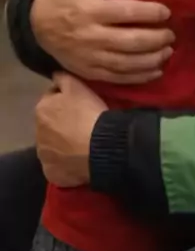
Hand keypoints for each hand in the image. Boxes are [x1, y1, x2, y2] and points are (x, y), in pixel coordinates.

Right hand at [31, 0, 174, 83]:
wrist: (36, 25)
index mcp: (91, 11)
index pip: (126, 12)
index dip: (150, 12)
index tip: (166, 12)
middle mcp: (92, 36)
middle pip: (131, 41)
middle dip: (156, 39)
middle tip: (171, 34)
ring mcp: (90, 57)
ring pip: (127, 63)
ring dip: (152, 59)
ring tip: (168, 52)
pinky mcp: (89, 72)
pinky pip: (117, 78)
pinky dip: (139, 77)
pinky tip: (155, 71)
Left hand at [35, 72, 105, 186]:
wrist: (99, 147)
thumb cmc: (88, 113)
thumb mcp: (77, 85)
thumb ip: (62, 78)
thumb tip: (55, 77)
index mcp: (41, 110)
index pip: (50, 98)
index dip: (65, 98)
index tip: (79, 101)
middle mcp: (37, 133)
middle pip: (50, 123)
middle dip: (61, 121)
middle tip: (81, 121)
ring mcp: (44, 156)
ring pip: (53, 145)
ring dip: (62, 142)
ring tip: (82, 141)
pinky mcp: (53, 173)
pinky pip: (59, 165)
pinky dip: (66, 162)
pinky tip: (79, 158)